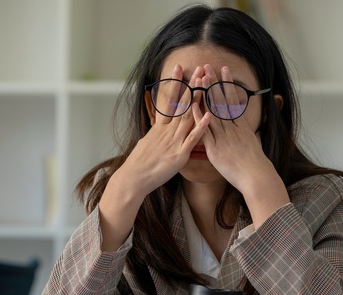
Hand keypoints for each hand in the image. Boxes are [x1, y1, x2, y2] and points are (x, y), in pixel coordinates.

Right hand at [115, 64, 210, 197]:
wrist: (134, 178)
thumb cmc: (139, 164)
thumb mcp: (147, 142)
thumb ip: (156, 133)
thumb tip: (158, 127)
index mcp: (160, 127)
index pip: (169, 100)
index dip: (175, 83)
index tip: (179, 67)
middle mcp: (167, 131)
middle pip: (182, 104)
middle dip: (191, 85)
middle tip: (199, 68)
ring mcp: (174, 141)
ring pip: (188, 116)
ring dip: (198, 99)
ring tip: (206, 83)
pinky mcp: (179, 154)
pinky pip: (192, 139)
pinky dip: (201, 127)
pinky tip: (209, 115)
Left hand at [197, 65, 288, 224]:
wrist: (256, 177)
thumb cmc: (255, 164)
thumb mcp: (254, 143)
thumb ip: (248, 134)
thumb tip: (249, 129)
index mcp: (241, 126)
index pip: (232, 100)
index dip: (227, 84)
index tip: (223, 71)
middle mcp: (232, 128)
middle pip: (222, 101)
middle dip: (214, 83)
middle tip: (208, 66)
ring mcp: (223, 137)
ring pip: (213, 111)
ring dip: (206, 94)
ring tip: (200, 78)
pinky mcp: (215, 148)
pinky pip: (205, 130)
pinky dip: (199, 117)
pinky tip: (193, 105)